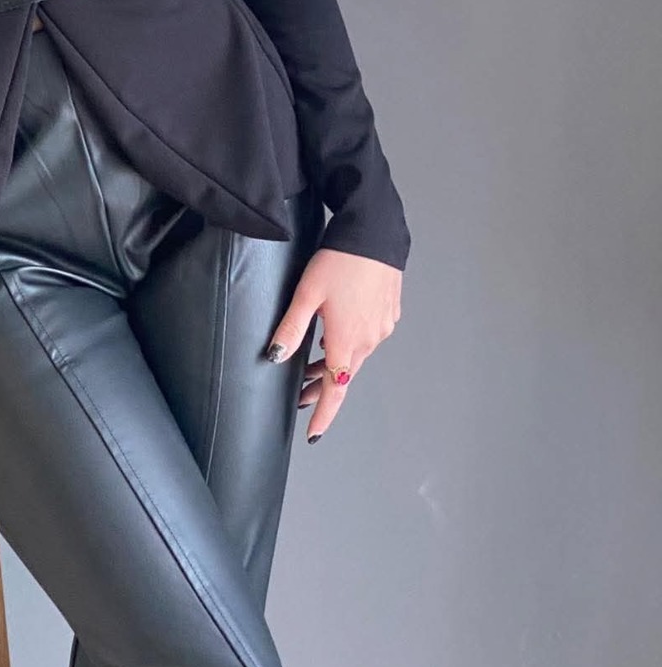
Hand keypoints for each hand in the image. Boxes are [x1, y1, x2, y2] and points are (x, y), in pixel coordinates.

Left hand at [266, 247, 401, 442]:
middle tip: (298, 396)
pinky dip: (348, 344)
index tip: (313, 433)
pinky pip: (366, 338)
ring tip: (309, 367)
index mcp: (347, 339)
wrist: (375, 233)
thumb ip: (291, 328)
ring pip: (354, 356)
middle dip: (320, 389)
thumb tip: (277, 356)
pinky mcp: (388, 313)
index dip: (323, 414)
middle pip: (342, 375)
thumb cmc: (340, 260)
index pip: (334, 389)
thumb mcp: (307, 294)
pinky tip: (334, 334)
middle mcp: (369, 338)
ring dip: (333, 365)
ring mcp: (382, 326)